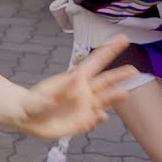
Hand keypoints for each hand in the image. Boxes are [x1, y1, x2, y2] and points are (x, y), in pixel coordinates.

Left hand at [13, 36, 135, 139]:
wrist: (27, 119)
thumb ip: (57, 91)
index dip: (110, 50)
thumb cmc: (31, 104)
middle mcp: (83, 91)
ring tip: (125, 93)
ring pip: (103, 100)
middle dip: (119, 75)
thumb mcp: (40, 98)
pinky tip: (102, 117)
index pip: (96, 61)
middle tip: (134, 70)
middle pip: (105, 81)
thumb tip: (75, 79)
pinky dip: (99, 119)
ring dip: (114, 96)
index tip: (123, 38)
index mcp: (75, 78)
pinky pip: (94, 120)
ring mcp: (83, 107)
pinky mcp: (81, 122)